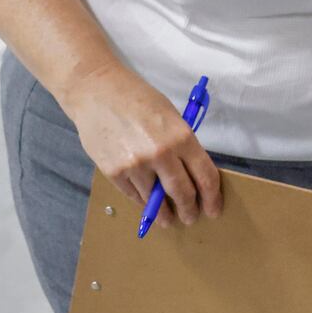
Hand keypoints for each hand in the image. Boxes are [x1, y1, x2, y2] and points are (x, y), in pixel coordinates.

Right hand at [58, 63, 222, 228]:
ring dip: (163, 213)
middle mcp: (161, 154)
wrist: (98, 93)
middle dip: (190, 210)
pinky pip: (134, 195)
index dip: (212, 198)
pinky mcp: (114, 172)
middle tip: (192, 218)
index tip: (213, 209)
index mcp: (182, 137)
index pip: (205, 176)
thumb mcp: (172, 118)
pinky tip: (146, 204)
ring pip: (155, 200)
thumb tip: (191, 175)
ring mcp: (136, 165)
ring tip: (168, 219)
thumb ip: (183, 147)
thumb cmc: (139, 101)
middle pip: (183, 193)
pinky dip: (142, 201)